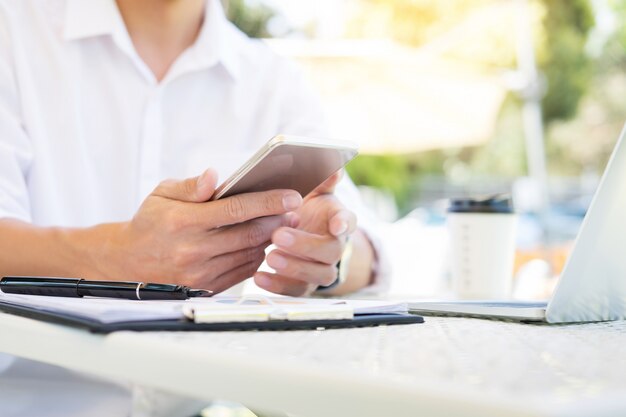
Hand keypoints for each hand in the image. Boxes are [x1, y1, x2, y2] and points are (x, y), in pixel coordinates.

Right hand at [96, 169, 302, 293]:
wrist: (128, 263)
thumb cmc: (150, 223)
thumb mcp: (162, 194)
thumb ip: (191, 186)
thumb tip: (215, 176)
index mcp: (184, 222)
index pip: (236, 210)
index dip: (268, 202)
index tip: (292, 196)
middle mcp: (194, 250)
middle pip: (250, 234)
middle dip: (278, 220)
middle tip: (294, 209)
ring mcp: (201, 273)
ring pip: (250, 254)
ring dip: (271, 238)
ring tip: (283, 223)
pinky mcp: (207, 288)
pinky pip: (243, 271)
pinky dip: (258, 256)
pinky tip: (263, 242)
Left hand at [253, 172, 356, 295]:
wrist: (300, 234)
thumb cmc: (305, 209)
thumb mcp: (313, 192)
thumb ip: (322, 181)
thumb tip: (334, 168)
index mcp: (339, 221)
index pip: (348, 221)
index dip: (344, 223)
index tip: (337, 223)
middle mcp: (335, 248)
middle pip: (331, 252)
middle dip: (305, 245)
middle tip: (279, 236)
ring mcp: (322, 269)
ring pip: (317, 275)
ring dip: (294, 267)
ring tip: (270, 256)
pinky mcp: (305, 285)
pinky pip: (296, 290)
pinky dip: (278, 285)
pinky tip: (258, 276)